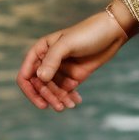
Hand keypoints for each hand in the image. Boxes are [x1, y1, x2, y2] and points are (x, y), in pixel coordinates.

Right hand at [16, 10, 130, 111]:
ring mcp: (61, 69)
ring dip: (59, 99)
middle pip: (40, 86)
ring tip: (69, 105)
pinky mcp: (74, 75)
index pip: (26, 74)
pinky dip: (69, 97)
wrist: (112, 33)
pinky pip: (66, 91)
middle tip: (60, 106)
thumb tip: (40, 78)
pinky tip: (76, 102)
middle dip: (49, 97)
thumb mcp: (67, 44)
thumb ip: (52, 60)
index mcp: (41, 50)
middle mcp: (48, 61)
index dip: (30, 90)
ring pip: (53, 90)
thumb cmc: (88, 33)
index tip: (41, 102)